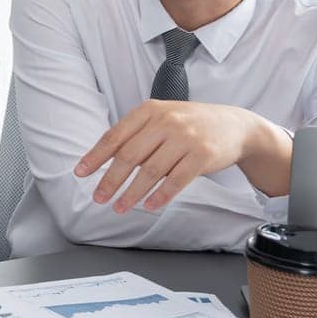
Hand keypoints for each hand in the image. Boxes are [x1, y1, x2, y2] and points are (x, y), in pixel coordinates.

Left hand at [74, 100, 286, 213]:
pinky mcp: (203, 155)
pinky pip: (176, 180)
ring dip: (131, 193)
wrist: (236, 125)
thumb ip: (137, 134)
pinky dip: (160, 196)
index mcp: (149, 110)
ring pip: (150, 171)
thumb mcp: (162, 118)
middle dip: (110, 179)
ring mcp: (186, 138)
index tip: (80, 173)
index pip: (115, 136)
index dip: (95, 156)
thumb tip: (104, 161)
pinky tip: (148, 205)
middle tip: (98, 197)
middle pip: (129, 155)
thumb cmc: (191, 124)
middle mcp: (166, 121)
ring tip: (119, 207)